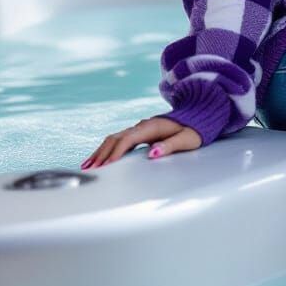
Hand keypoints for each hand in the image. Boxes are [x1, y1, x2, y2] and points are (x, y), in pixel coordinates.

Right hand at [81, 117, 202, 168]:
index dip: (116, 152)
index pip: (128, 139)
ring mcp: (140, 128)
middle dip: (102, 153)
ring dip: (101, 151)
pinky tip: (99, 158)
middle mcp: (143, 125)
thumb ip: (170, 146)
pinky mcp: (140, 132)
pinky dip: (107, 149)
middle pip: (117, 138)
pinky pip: (119, 140)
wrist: (198, 116)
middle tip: (89, 170)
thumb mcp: (187, 140)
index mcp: (152, 126)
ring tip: (87, 166)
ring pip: (115, 138)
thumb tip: (152, 153)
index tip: (105, 166)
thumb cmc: (194, 130)